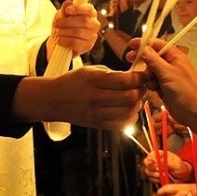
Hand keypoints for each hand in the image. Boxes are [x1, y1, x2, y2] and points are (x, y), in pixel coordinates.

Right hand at [11, 66, 146, 128]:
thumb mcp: (91, 70)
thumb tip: (135, 76)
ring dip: (137, 104)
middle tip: (140, 86)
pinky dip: (130, 117)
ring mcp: (97, 114)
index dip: (139, 77)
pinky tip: (128, 109)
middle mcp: (96, 98)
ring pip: (129, 112)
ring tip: (134, 98)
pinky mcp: (98, 125)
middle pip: (130, 97)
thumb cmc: (74, 81)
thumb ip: (113, 74)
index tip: (141, 75)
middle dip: (141, 90)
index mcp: (95, 80)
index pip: (126, 80)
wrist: (54, 100)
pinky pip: (122, 124)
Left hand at [50, 0, 101, 56]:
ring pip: (78, 32)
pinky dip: (64, 41)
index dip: (78, 9)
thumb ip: (65, 9)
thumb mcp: (62, 15)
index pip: (89, 9)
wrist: (60, 41)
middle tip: (56, 23)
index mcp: (90, 13)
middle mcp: (94, 24)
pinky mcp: (88, 46)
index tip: (67, 10)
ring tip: (55, 32)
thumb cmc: (63, 25)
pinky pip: (75, 43)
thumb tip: (68, 3)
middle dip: (67, 22)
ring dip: (63, 32)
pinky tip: (58, 40)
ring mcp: (93, 36)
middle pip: (83, 21)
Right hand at [135, 38, 196, 138]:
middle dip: (143, 61)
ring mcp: (167, 76)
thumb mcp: (167, 72)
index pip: (157, 44)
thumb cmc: (184, 89)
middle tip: (130, 60)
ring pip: (150, 70)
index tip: (131, 45)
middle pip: (152, 57)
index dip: (144, 44)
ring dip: (147, 75)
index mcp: (175, 56)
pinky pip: (152, 82)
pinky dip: (150, 84)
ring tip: (152, 83)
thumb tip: (144, 48)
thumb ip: (153, 60)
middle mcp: (171, 64)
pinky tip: (154, 90)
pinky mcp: (164, 87)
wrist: (193, 111)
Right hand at [143, 150, 191, 183]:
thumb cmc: (182, 168)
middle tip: (159, 171)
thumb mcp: (177, 164)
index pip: (151, 154)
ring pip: (147, 171)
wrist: (184, 177)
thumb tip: (160, 160)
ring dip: (154, 175)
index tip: (156, 165)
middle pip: (146, 163)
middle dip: (152, 168)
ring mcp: (155, 169)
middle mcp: (157, 161)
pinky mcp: (155, 176)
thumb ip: (168, 162)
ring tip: (162, 175)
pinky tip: (162, 179)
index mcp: (161, 155)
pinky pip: (150, 178)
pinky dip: (155, 180)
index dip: (151, 159)